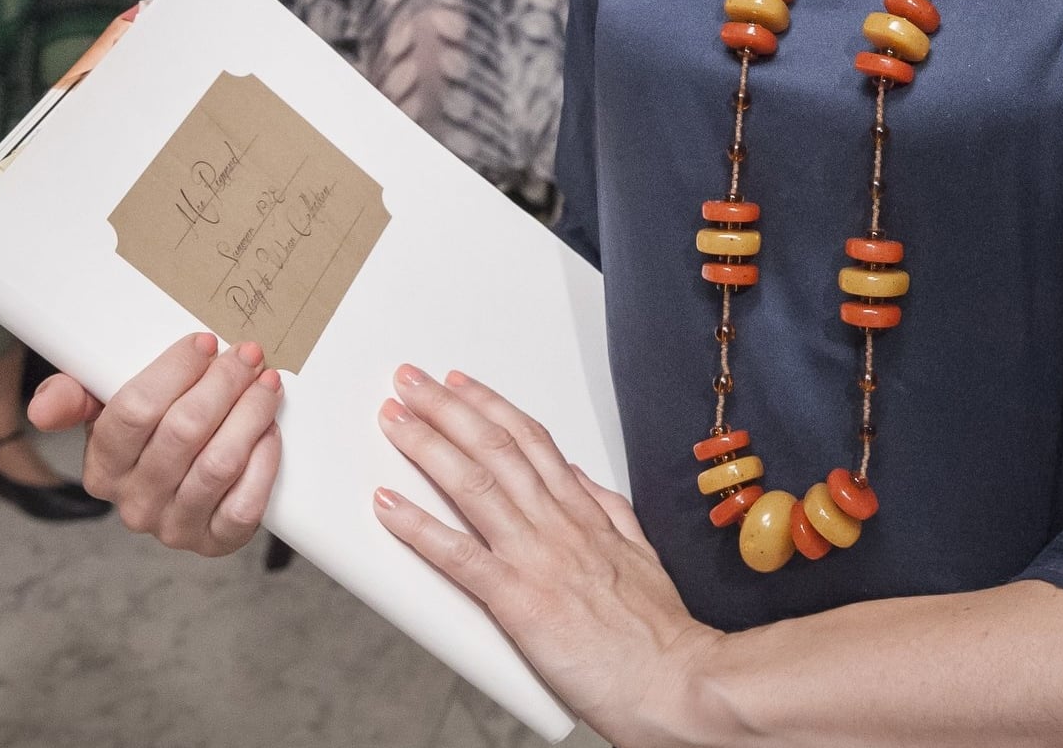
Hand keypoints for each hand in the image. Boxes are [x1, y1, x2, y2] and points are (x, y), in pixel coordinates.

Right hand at [28, 332, 281, 555]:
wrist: (185, 489)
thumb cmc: (149, 434)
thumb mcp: (104, 409)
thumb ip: (73, 397)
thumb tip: (42, 408)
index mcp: (102, 468)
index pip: (134, 411)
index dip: (174, 372)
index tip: (204, 343)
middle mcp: (134, 503)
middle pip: (183, 432)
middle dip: (223, 384)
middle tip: (247, 355)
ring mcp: (175, 527)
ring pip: (218, 464)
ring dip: (250, 415)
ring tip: (265, 384)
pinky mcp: (216, 541)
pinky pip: (244, 505)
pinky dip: (263, 463)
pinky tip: (268, 432)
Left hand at [372, 366, 717, 740]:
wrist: (674, 680)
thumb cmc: (658, 632)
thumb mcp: (641, 555)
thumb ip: (610, 513)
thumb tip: (581, 480)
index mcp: (585, 515)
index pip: (531, 441)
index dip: (491, 406)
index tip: (461, 385)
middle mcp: (558, 526)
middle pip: (495, 448)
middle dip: (448, 408)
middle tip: (411, 382)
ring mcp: (537, 559)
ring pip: (474, 485)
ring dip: (428, 447)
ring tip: (395, 421)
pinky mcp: (518, 601)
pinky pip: (458, 556)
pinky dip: (419, 527)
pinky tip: (388, 505)